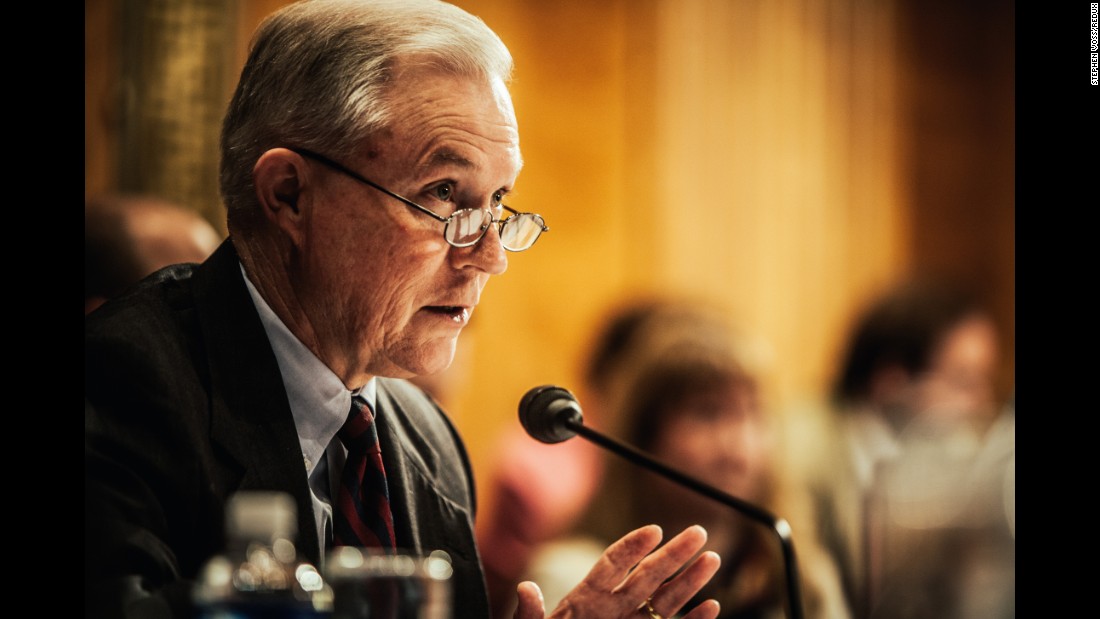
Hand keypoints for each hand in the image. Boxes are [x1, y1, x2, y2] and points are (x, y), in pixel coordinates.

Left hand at [512, 524, 720, 618]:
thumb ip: (529, 614)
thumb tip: (525, 588)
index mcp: (586, 598)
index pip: (612, 564)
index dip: (632, 547)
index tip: (653, 531)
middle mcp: (614, 607)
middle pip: (648, 575)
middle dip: (673, 554)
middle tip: (698, 531)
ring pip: (666, 600)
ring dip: (690, 581)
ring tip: (712, 558)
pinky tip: (711, 606)